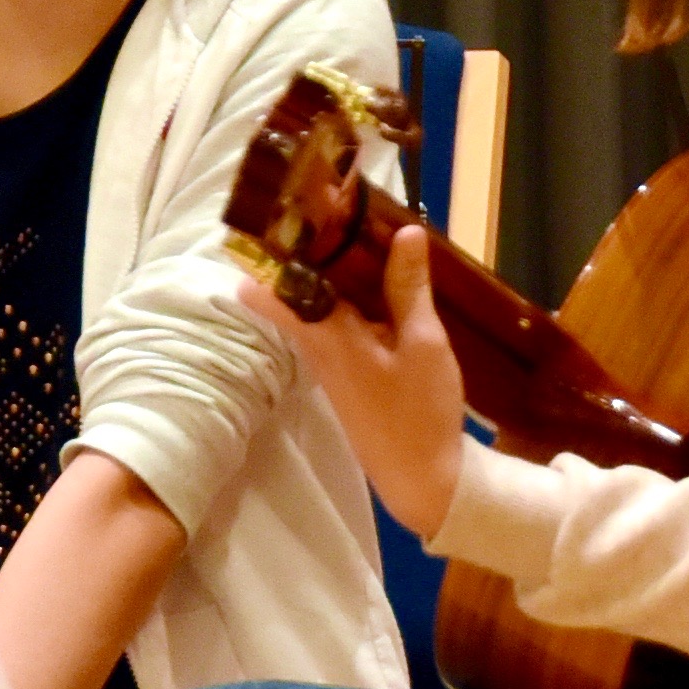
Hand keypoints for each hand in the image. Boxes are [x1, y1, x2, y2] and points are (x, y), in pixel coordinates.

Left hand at [240, 222, 469, 530]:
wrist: (424, 479)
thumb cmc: (420, 412)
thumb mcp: (424, 344)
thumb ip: (410, 287)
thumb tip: (404, 231)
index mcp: (327, 337)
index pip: (269, 293)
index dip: (263, 255)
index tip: (275, 216)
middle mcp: (318, 348)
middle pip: (291, 293)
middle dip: (304, 254)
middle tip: (328, 209)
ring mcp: (330, 364)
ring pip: (315, 307)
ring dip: (330, 274)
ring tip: (356, 232)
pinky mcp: (347, 375)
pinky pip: (335, 324)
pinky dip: (349, 298)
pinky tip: (378, 282)